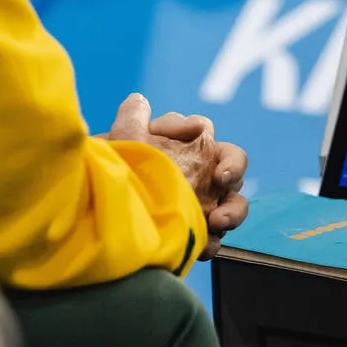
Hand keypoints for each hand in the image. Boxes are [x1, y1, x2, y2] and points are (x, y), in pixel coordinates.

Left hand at [103, 94, 249, 257]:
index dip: (197, 128)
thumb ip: (132, 115)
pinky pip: (216, 239)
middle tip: (221, 178)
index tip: (193, 132)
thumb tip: (139, 100)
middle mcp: (204, 175)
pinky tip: (202, 246)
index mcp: (188, 146)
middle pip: (233, 168)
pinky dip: (212, 242)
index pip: (203, 128)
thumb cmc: (119, 172)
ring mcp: (206, 205)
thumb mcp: (121, 141)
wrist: (111, 216)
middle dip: (232, 170)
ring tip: (216, 221)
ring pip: (234, 206)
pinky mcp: (200, 235)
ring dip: (232, 212)